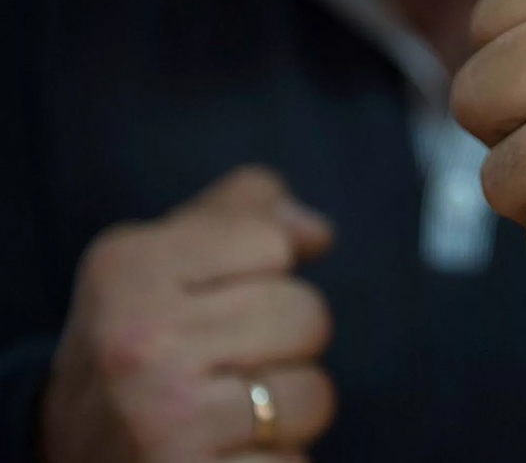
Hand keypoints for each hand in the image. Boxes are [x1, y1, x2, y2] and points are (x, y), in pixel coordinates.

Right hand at [41, 167, 335, 462]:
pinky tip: (231, 455)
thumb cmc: (138, 348)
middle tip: (230, 367)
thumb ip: (239, 221)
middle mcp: (143, 342)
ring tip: (231, 415)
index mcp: (132, 270)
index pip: (271, 241)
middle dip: (287, 344)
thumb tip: (318, 231)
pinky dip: (278, 462)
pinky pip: (295, 462)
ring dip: (288, 411)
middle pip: (306, 315)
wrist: (72, 453)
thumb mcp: (161, 264)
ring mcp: (167, 418)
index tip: (222, 305)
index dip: (267, 275)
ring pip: (314, 394)